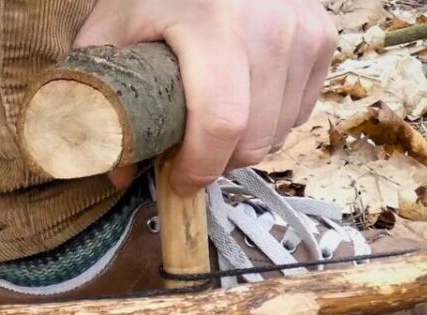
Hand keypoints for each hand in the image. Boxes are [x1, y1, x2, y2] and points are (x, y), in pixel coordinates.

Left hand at [77, 0, 337, 193]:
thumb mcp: (117, 24)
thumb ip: (104, 94)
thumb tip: (118, 170)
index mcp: (215, 23)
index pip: (222, 122)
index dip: (200, 165)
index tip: (179, 179)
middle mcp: (270, 28)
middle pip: (255, 137)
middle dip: (221, 161)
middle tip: (192, 152)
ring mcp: (304, 33)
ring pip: (280, 132)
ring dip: (246, 143)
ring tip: (215, 123)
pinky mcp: (322, 37)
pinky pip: (299, 110)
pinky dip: (272, 120)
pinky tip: (245, 98)